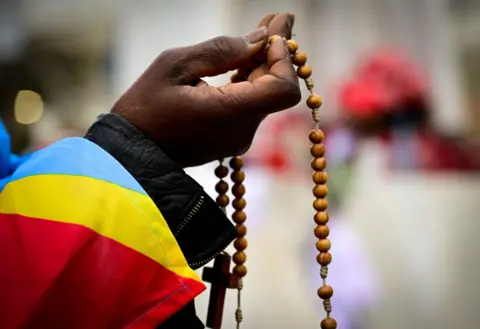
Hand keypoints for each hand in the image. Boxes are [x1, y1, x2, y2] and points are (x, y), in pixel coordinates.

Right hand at [112, 13, 300, 166]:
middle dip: (277, 50)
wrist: (132, 153)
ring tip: (263, 29)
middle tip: (278, 16)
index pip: (283, 89)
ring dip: (264, 62)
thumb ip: (220, 50)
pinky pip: (251, 104)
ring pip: (264, 94)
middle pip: (276, 87)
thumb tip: (258, 39)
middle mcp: (242, 131)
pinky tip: (246, 57)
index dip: (283, 59)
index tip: (271, 34)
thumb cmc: (144, 108)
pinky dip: (251, 79)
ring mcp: (239, 138)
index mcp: (229, 114)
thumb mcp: (174, 66)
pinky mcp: (232, 137)